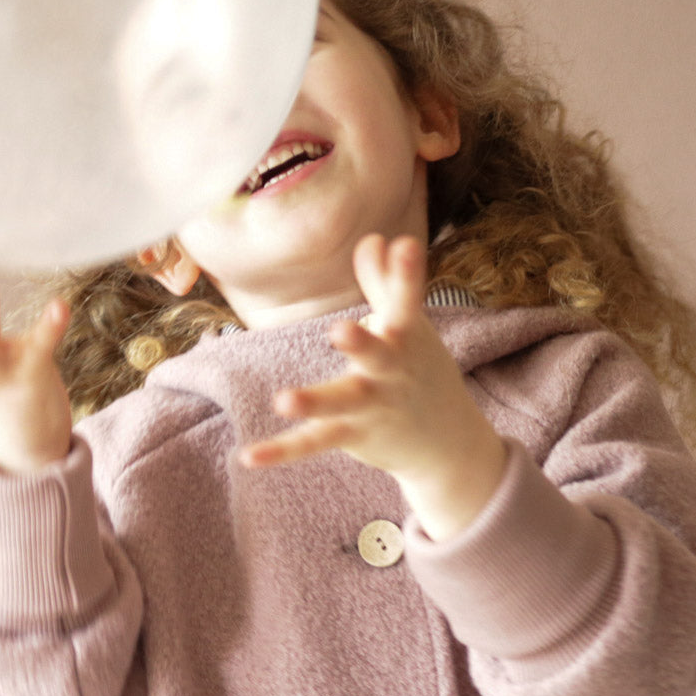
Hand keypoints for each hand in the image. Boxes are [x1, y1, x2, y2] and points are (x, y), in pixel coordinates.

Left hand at [238, 234, 505, 539]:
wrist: (447, 443)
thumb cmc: (420, 370)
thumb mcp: (408, 327)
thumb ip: (386, 283)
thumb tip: (373, 238)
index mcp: (405, 337)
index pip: (407, 301)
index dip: (407, 274)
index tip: (406, 246)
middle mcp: (392, 372)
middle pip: (377, 355)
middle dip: (361, 343)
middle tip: (340, 330)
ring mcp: (373, 407)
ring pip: (341, 404)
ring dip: (314, 402)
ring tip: (284, 400)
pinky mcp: (355, 435)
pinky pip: (313, 443)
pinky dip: (282, 451)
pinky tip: (248, 457)